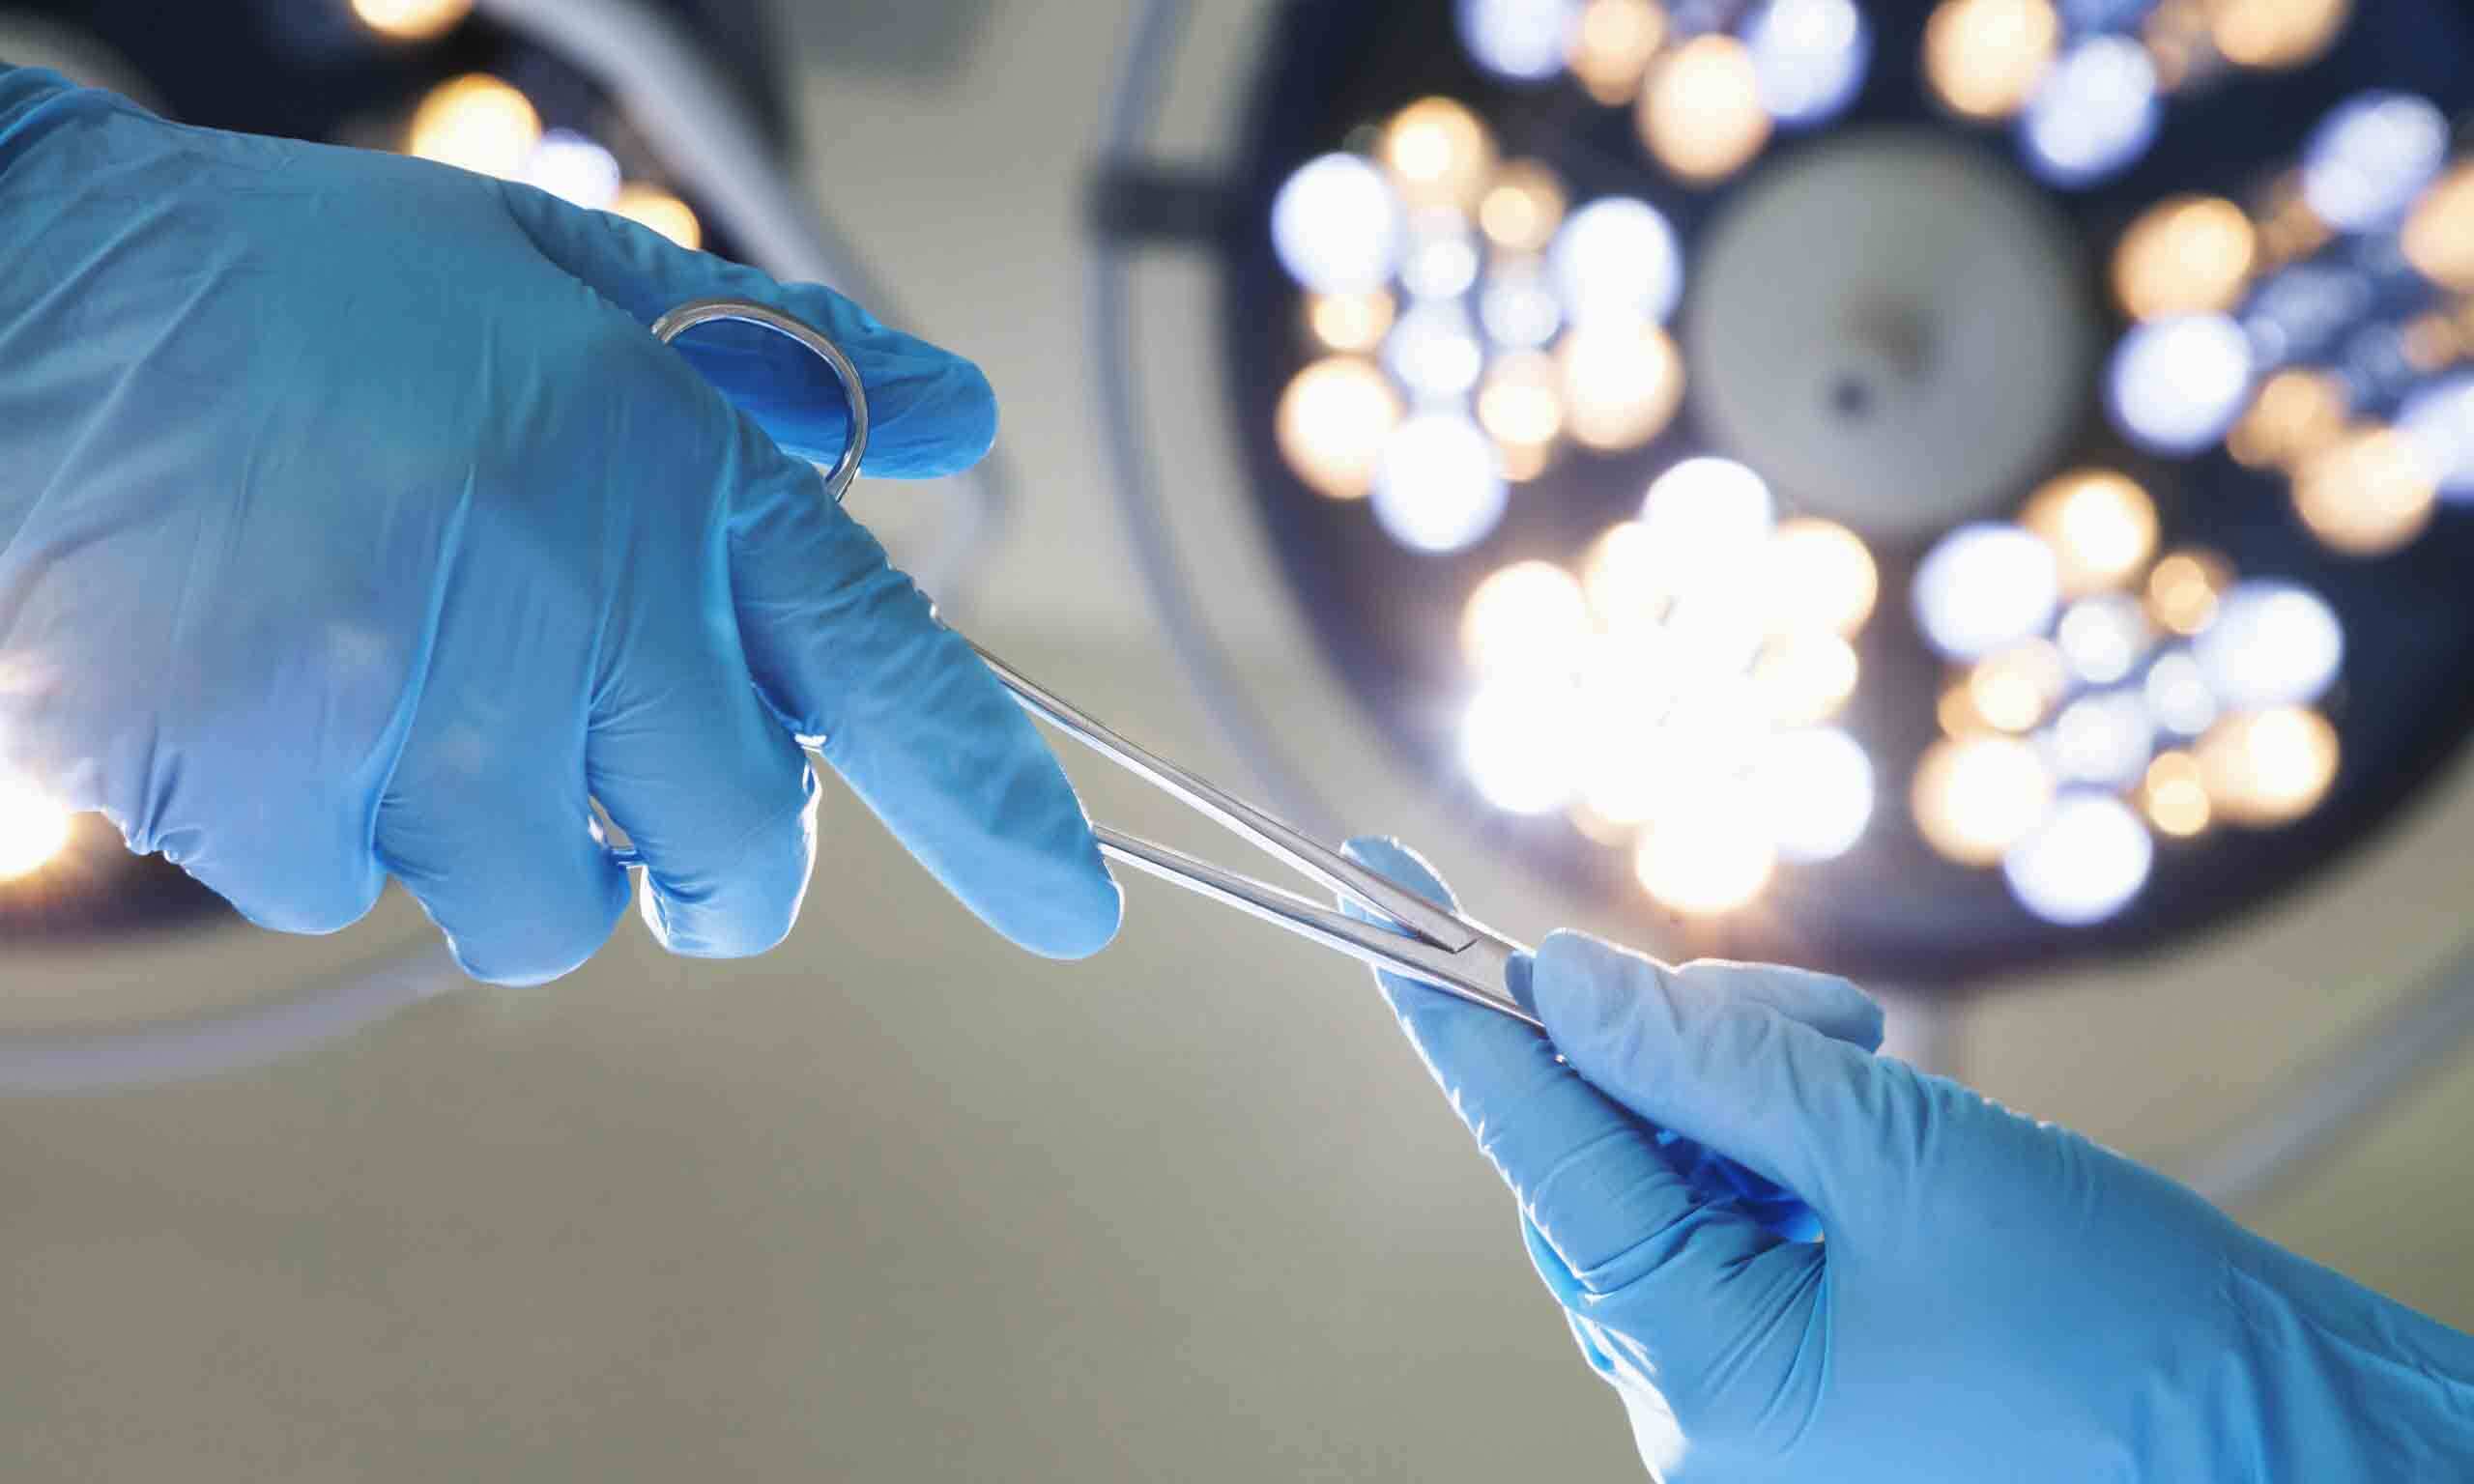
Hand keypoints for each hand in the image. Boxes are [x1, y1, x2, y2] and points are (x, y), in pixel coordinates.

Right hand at [0, 70, 1118, 981]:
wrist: (18, 314)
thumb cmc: (303, 293)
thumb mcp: (559, 275)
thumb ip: (775, 360)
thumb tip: (945, 422)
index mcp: (671, 475)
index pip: (889, 677)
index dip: (1000, 809)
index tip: (1077, 906)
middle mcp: (579, 613)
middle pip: (740, 860)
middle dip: (719, 858)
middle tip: (646, 786)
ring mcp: (429, 724)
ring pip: (556, 910)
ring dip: (519, 839)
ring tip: (414, 688)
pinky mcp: (283, 805)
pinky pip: (369, 895)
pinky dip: (345, 827)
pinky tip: (281, 693)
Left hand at [1343, 836, 2473, 1480]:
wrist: (2296, 1444)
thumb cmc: (2132, 1337)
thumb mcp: (1911, 1161)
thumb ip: (1719, 1065)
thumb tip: (1563, 980)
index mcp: (1709, 1385)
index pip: (1546, 1162)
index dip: (1461, 1022)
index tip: (1380, 903)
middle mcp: (1702, 1407)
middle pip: (1605, 1161)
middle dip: (1677, 1051)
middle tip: (1804, 1015)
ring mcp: (1750, 1394)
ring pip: (1669, 1178)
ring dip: (1746, 1086)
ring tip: (1877, 1065)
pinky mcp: (1799, 1365)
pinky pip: (1732, 1218)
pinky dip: (1778, 1138)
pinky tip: (1871, 1108)